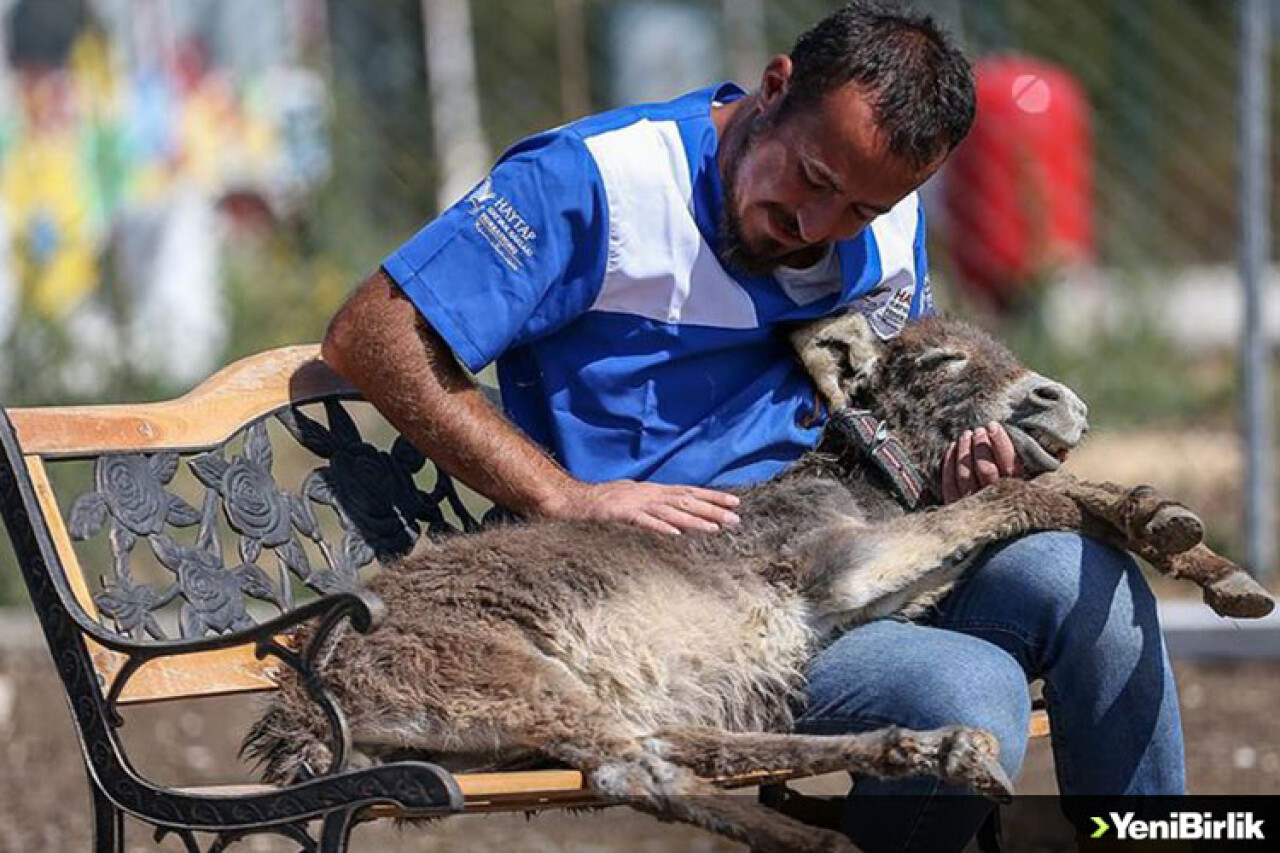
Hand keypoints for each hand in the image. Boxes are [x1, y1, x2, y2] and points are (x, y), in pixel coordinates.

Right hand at [543, 480, 741, 534]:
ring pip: (670, 511)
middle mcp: (648, 493)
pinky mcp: (619, 514)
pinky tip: (676, 534)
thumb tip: (680, 523)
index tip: (735, 503)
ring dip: (694, 520)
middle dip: (712, 509)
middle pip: (686, 501)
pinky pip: (643, 522)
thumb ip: (655, 511)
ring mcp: (634, 503)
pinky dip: (660, 527)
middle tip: (736, 518)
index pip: (689, 493)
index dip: (713, 497)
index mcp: (652, 491)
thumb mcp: (634, 505)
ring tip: (716, 528)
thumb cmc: (600, 505)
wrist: (570, 501)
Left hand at [941, 421, 1024, 503]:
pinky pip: (949, 484)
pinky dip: (948, 464)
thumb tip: (1000, 432)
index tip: (993, 426)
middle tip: (979, 430)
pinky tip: (952, 447)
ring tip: (966, 434)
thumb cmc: (1012, 490)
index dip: (1000, 443)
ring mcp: (973, 505)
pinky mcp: (956, 506)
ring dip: (964, 451)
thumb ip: (1015, 460)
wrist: (996, 522)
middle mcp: (995, 500)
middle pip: (986, 469)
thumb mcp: (1023, 477)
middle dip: (981, 446)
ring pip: (965, 476)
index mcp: (1017, 491)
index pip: (1009, 464)